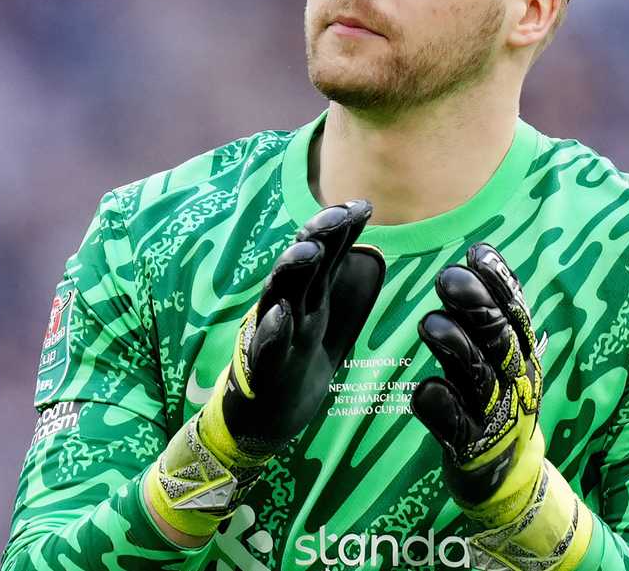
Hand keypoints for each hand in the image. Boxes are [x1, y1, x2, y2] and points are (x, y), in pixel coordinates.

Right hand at [147, 200, 384, 540]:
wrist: (260, 422)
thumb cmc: (294, 364)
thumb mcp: (322, 319)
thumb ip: (336, 285)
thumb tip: (368, 246)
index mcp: (306, 295)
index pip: (323, 253)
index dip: (340, 229)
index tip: (363, 206)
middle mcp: (287, 307)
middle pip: (301, 264)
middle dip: (317, 237)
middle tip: (338, 216)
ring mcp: (271, 336)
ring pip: (279, 297)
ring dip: (291, 273)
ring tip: (308, 252)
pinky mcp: (262, 370)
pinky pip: (265, 348)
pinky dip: (272, 332)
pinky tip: (281, 315)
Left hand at [412, 243, 591, 570]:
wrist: (506, 474)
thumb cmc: (493, 399)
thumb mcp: (500, 354)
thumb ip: (490, 312)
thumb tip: (480, 252)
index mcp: (522, 353)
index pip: (515, 311)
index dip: (500, 282)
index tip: (477, 252)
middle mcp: (514, 380)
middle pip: (499, 339)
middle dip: (476, 307)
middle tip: (447, 277)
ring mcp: (494, 414)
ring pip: (478, 378)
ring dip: (457, 350)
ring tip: (430, 324)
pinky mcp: (471, 445)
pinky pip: (454, 425)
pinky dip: (440, 407)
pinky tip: (423, 390)